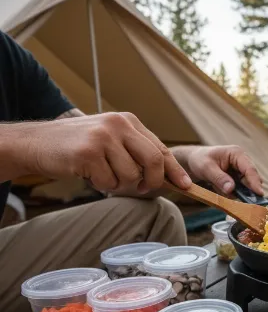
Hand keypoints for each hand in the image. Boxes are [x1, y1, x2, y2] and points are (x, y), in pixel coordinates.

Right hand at [20, 113, 191, 192]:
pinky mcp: (88, 152)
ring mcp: (104, 137)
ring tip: (102, 174)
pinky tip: (88, 174)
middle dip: (152, 182)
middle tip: (142, 190)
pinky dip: (101, 185)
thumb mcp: (112, 141)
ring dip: (118, 184)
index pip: (161, 149)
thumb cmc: (79, 147)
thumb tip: (167, 177)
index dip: (175, 170)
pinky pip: (109, 182)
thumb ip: (136, 153)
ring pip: (131, 176)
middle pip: (154, 161)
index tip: (187, 185)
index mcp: (129, 121)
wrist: (37, 143)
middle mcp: (119, 124)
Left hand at [177, 145, 263, 195]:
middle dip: (246, 190)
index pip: (249, 169)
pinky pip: (239, 188)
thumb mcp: (206, 168)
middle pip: (251, 178)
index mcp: (237, 153)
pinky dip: (231, 192)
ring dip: (236, 192)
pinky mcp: (238, 177)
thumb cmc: (200, 160)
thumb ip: (219, 178)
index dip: (255, 182)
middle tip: (240, 199)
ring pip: (246, 185)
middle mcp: (242, 160)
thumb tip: (231, 189)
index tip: (259, 194)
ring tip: (219, 188)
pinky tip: (218, 188)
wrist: (195, 160)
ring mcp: (241, 169)